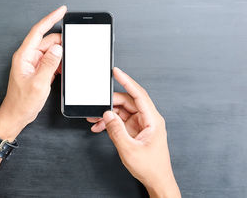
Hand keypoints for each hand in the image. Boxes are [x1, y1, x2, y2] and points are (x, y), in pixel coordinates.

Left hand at [0, 6, 66, 140]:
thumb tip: (58, 49)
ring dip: (61, 55)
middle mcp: (28, 57)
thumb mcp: (39, 83)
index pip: (38, 31)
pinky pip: (50, 61)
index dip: (51, 18)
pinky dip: (59, 63)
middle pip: (47, 41)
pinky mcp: (37, 70)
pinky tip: (64, 68)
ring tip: (69, 61)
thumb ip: (49, 64)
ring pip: (51, 52)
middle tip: (74, 45)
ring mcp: (33, 64)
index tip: (62, 11)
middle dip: (61, 42)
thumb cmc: (22, 102)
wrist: (17, 115)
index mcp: (24, 56)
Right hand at [87, 68, 180, 197]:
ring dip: (108, 114)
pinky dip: (110, 123)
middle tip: (97, 106)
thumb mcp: (129, 149)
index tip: (117, 72)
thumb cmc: (151, 167)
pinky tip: (100, 127)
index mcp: (153, 120)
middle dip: (110, 103)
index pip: (139, 94)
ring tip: (95, 119)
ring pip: (122, 111)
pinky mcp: (135, 130)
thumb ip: (116, 131)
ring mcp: (141, 124)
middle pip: (127, 102)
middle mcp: (148, 119)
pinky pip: (120, 120)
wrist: (156, 180)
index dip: (127, 81)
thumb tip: (108, 115)